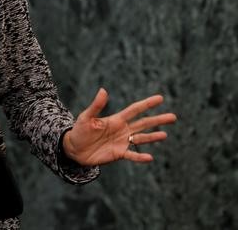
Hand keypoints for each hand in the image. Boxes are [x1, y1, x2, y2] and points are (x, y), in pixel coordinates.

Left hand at [62, 88, 176, 165]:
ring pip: (142, 138)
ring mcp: (122, 142)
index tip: (160, 98)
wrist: (74, 149)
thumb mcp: (86, 117)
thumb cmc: (79, 130)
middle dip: (158, 120)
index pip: (135, 110)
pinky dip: (140, 157)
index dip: (147, 104)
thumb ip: (96, 105)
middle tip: (173, 117)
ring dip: (153, 137)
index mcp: (116, 119)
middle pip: (144, 123)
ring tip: (165, 134)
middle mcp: (123, 129)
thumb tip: (103, 90)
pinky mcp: (119, 154)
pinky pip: (132, 155)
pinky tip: (150, 157)